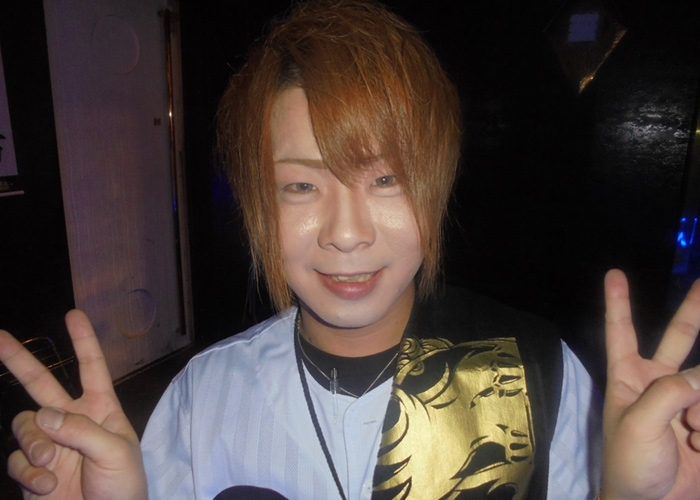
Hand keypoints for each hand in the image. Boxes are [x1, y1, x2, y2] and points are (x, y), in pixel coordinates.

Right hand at [0, 310, 146, 499]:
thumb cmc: (124, 487)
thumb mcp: (115, 453)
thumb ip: (81, 430)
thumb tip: (43, 414)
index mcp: (100, 410)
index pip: (92, 368)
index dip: (83, 341)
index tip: (73, 314)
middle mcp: (72, 421)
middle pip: (41, 383)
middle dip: (19, 360)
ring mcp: (49, 445)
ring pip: (24, 423)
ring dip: (32, 441)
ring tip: (48, 462)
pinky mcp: (32, 472)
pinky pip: (17, 459)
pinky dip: (29, 472)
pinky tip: (48, 486)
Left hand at [602, 269, 699, 499]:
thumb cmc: (630, 465)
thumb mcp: (638, 423)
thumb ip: (670, 391)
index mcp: (628, 378)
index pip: (621, 332)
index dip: (619, 302)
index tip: (614, 274)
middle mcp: (658, 383)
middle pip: (678, 337)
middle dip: (692, 310)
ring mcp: (686, 403)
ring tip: (693, 438)